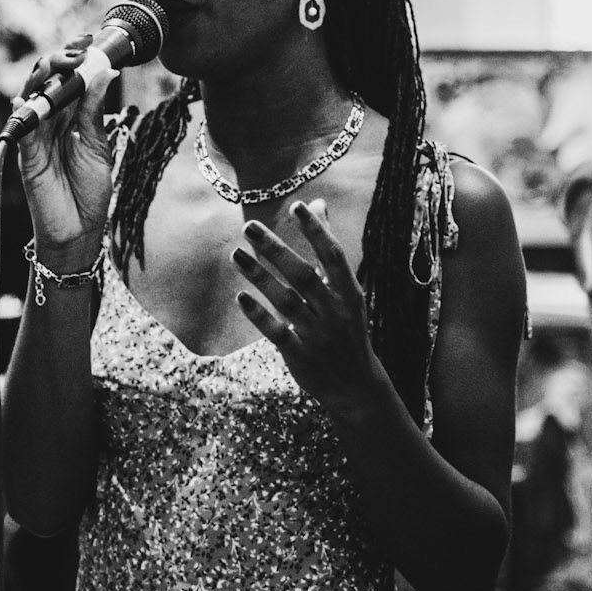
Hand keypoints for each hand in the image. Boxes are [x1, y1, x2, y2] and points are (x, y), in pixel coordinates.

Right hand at [10, 36, 113, 259]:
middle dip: (59, 63)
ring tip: (55, 64)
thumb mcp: (97, 145)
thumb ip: (95, 110)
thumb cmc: (89, 192)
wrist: (80, 230)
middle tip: (78, 50)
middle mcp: (50, 125)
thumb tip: (106, 72)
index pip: (68, 82)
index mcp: (69, 120)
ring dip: (42, 81)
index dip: (75, 61)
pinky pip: (22, 132)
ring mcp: (36, 140)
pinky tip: (26, 99)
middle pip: (48, 85)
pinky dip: (23, 115)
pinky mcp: (27, 158)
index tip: (90, 43)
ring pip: (33, 102)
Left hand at [230, 199, 384, 415]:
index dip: (317, 230)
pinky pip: (277, 332)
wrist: (356, 386)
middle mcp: (335, 312)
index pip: (333, 256)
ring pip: (286, 301)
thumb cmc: (348, 330)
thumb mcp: (347, 293)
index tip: (297, 206)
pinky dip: (259, 314)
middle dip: (275, 249)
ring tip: (236, 254)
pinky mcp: (300, 356)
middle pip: (303, 275)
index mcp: (349, 294)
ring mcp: (318, 335)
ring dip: (259, 276)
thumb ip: (328, 251)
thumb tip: (318, 204)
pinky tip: (241, 297)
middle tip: (249, 226)